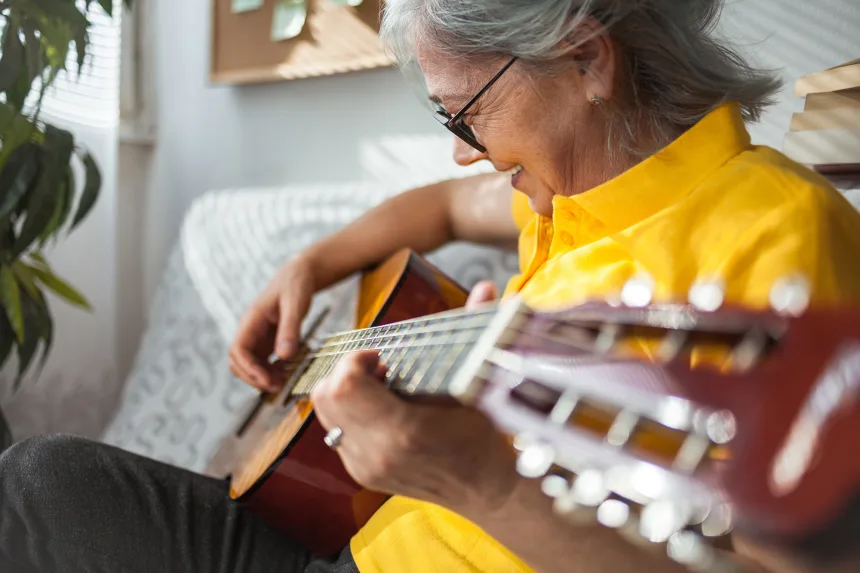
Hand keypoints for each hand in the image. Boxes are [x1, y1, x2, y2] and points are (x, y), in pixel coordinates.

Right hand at [229, 256, 315, 391]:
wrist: (299, 275)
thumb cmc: (296, 285)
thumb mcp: (296, 305)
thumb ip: (290, 329)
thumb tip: (283, 356)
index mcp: (251, 320)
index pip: (238, 350)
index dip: (248, 368)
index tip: (266, 380)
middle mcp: (250, 330)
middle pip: (239, 362)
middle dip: (254, 377)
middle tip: (277, 387)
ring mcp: (257, 337)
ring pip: (249, 365)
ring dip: (261, 377)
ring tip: (283, 383)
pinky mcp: (267, 341)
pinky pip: (262, 362)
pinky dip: (271, 372)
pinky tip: (286, 374)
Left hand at [311, 281, 518, 514]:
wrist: (484, 489)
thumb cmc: (483, 437)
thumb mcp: (477, 386)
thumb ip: (477, 330)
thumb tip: (486, 287)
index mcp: (402, 431)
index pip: (343, 386)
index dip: (355, 361)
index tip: (381, 356)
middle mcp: (375, 452)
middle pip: (325, 397)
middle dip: (344, 372)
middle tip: (377, 368)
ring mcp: (363, 467)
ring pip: (324, 414)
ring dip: (344, 391)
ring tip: (379, 386)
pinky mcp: (360, 472)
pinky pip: (334, 430)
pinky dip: (349, 411)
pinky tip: (380, 407)